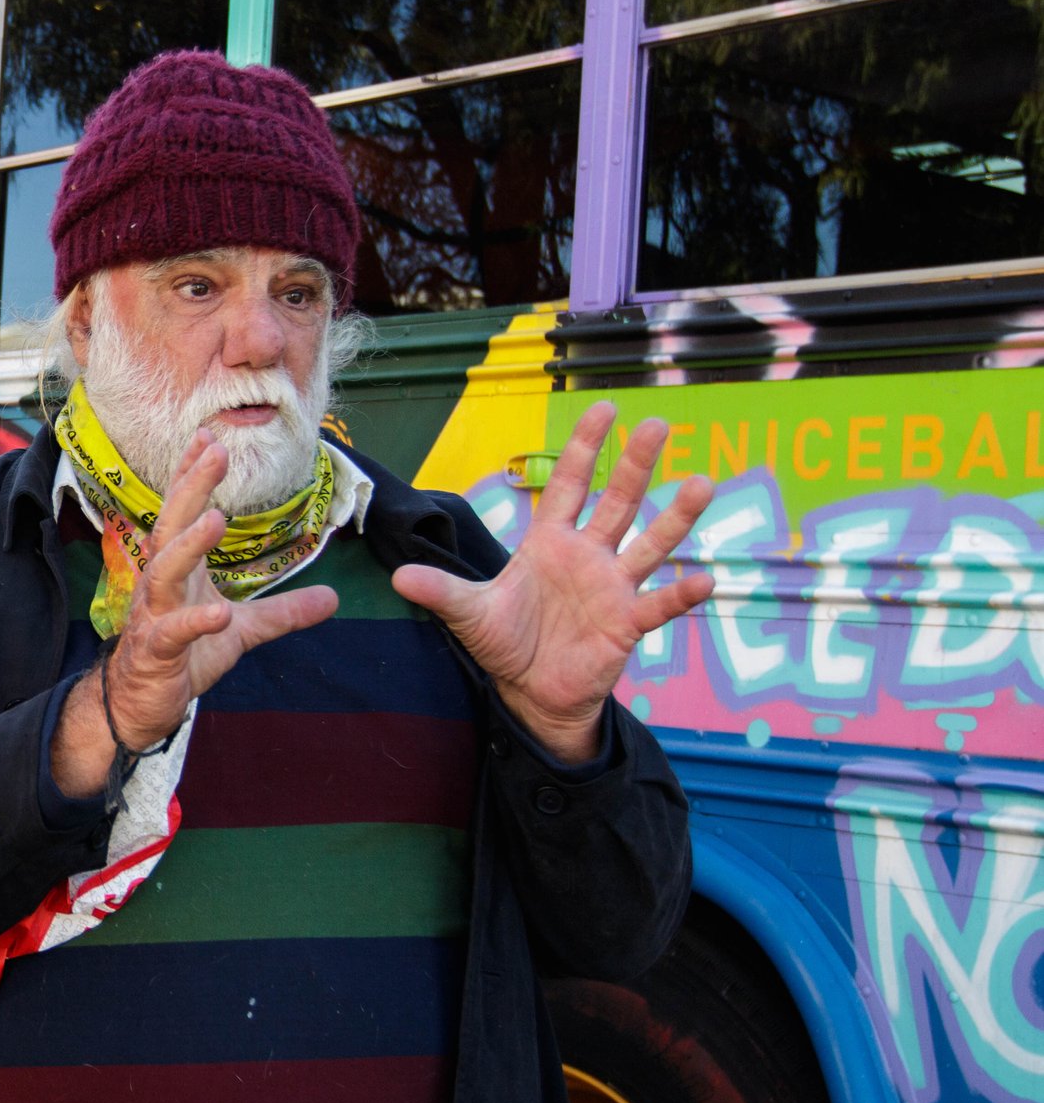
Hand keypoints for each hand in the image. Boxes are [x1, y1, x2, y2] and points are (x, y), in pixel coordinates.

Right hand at [49, 434, 338, 799]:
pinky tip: (219, 614)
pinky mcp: (156, 653)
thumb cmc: (182, 657)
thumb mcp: (242, 631)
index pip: (183, 513)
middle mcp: (161, 586)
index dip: (193, 475)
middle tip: (214, 450)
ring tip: (215, 518)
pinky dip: (195, 623)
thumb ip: (283, 611)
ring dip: (188, 544)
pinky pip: (172, 634)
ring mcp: (155, 617)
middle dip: (190, 488)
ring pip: (164, 572)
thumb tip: (333, 598)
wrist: (138, 705)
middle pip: (172, 527)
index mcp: (179, 572)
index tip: (210, 437)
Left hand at [392, 402, 715, 763]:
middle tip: (658, 424)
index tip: (605, 409)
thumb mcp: (469, 614)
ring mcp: (611, 587)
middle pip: (617, 501)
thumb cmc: (506, 642)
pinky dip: (680, 594)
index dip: (584, 448)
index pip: (569, 484)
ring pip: (650, 544)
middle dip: (636, 464)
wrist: (531, 692)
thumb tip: (397, 577)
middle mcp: (587, 556)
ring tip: (702, 482)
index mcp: (549, 543)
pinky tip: (704, 580)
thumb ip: (440, 592)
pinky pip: (658, 605)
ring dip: (676, 516)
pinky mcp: (626, 624)